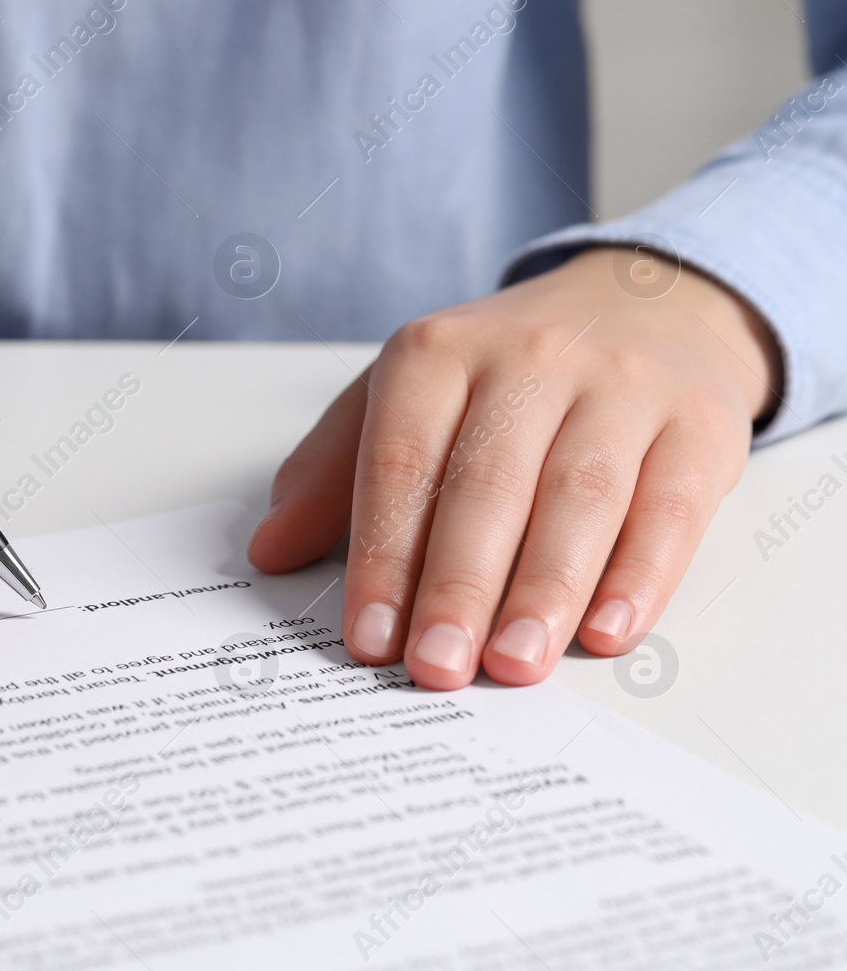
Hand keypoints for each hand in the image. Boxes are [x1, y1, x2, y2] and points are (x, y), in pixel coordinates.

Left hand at [247, 246, 780, 689]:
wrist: (644, 304)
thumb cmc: (503, 376)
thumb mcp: (405, 397)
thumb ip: (334, 473)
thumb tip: (269, 551)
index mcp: (439, 353)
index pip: (402, 462)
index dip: (384, 554)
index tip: (369, 638)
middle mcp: (531, 358)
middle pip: (489, 483)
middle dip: (459, 583)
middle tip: (437, 666)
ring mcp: (623, 385)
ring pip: (581, 496)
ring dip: (545, 589)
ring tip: (512, 664)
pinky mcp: (702, 422)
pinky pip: (672, 504)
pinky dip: (642, 574)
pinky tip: (607, 631)